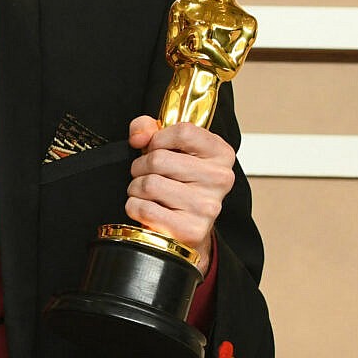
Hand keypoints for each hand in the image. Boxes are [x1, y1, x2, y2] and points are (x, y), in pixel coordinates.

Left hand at [124, 115, 235, 257]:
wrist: (189, 227)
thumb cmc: (179, 183)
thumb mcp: (171, 148)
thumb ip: (150, 129)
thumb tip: (139, 137)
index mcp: (221, 153)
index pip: (183, 132)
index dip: (158, 138)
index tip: (155, 148)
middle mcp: (220, 179)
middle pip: (158, 159)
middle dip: (140, 166)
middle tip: (147, 174)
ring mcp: (207, 206)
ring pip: (149, 184)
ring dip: (136, 188)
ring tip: (148, 193)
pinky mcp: (191, 229)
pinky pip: (145, 209)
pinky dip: (135, 207)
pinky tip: (149, 208)